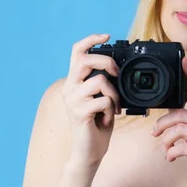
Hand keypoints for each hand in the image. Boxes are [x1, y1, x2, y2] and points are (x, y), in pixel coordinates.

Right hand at [61, 34, 121, 167]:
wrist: (89, 151)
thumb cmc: (98, 125)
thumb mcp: (101, 98)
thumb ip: (103, 82)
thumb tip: (116, 68)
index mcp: (74, 82)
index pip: (76, 52)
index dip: (91, 40)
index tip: (106, 36)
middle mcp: (69, 88)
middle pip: (86, 60)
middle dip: (107, 63)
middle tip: (117, 74)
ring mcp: (72, 100)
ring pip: (100, 81)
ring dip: (114, 94)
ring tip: (113, 107)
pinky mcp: (79, 112)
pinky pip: (104, 100)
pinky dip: (112, 109)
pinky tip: (107, 119)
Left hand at [151, 56, 186, 186]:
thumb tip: (168, 119)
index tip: (184, 60)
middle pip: (181, 114)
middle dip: (162, 123)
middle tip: (154, 133)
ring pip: (179, 130)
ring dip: (165, 141)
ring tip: (165, 149)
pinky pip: (181, 147)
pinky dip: (171, 153)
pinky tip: (171, 158)